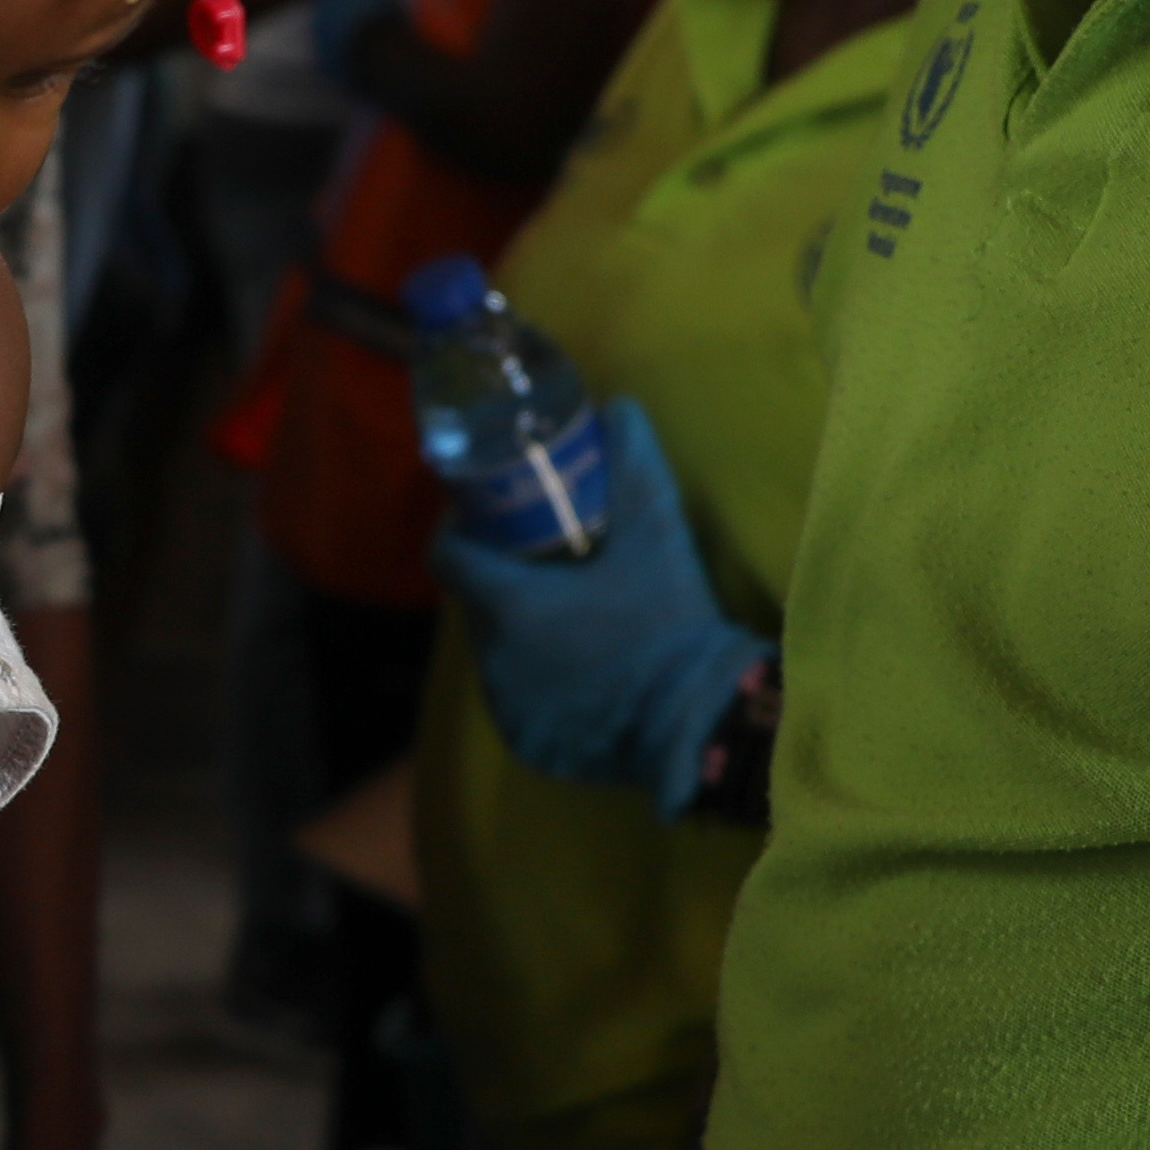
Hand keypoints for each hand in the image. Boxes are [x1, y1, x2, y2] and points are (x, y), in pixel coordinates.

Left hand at [439, 407, 760, 817]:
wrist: (702, 720)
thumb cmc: (669, 621)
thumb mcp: (656, 534)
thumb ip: (634, 464)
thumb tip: (618, 404)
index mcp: (507, 605)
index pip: (447, 558)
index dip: (459, 531)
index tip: (486, 515)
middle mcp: (493, 660)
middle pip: (476, 605)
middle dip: (499, 578)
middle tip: (542, 558)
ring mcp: (509, 708)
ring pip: (497, 654)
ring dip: (518, 631)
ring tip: (566, 612)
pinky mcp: (529, 745)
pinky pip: (519, 701)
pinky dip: (538, 680)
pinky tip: (577, 667)